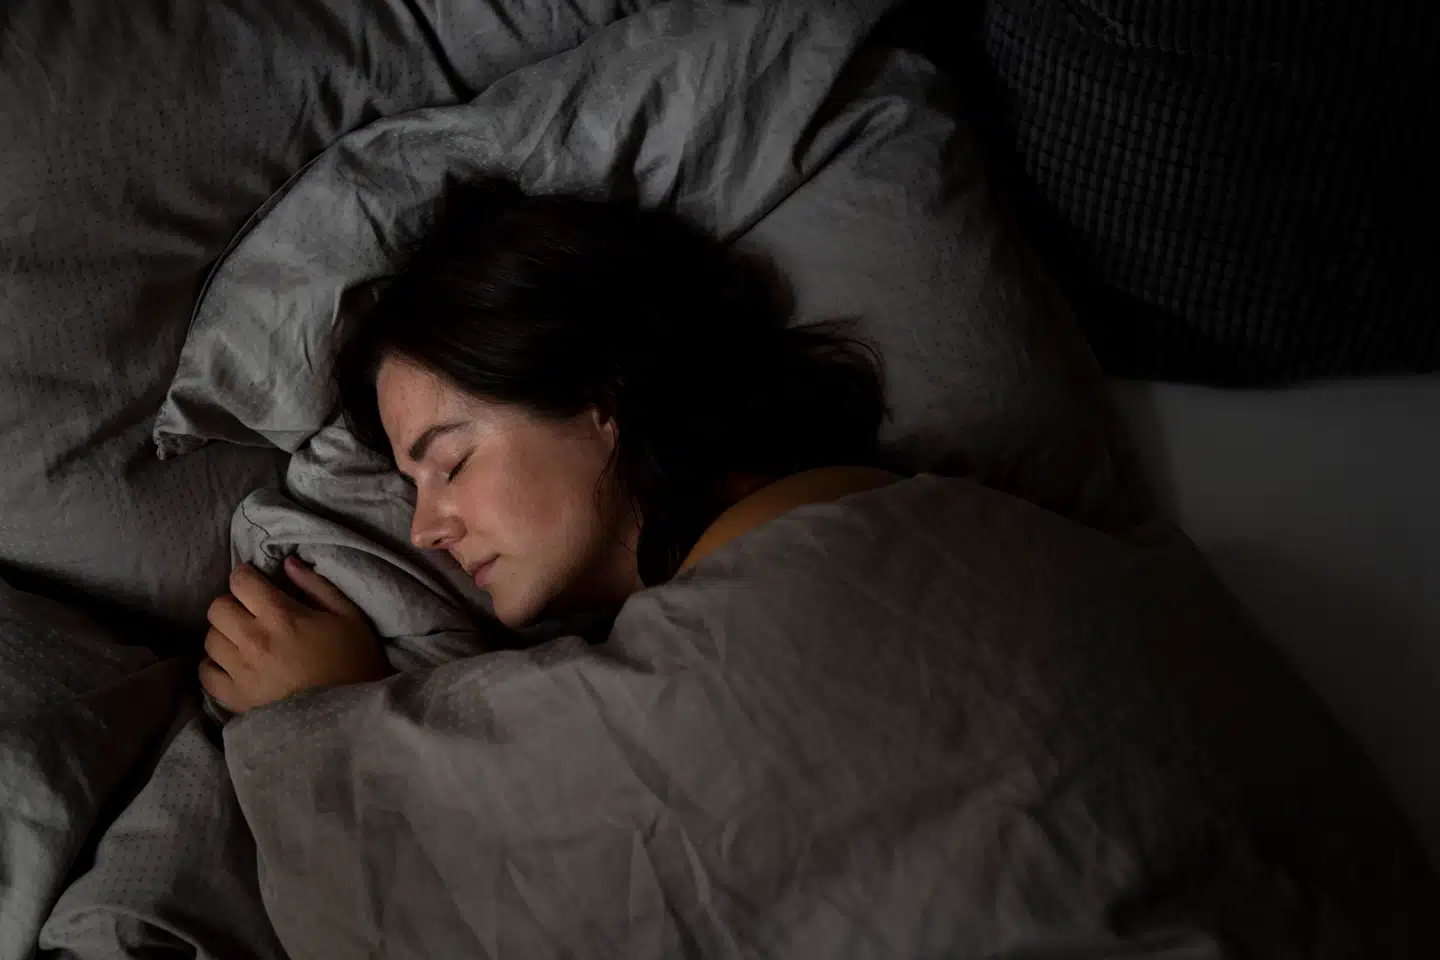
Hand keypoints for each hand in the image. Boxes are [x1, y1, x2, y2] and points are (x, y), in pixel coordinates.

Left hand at [200, 557, 389, 713]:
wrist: (351, 717)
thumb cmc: (355, 663)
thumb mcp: (349, 617)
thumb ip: (317, 585)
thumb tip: (287, 563)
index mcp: (281, 616)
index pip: (240, 582)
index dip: (247, 577)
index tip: (256, 583)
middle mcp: (253, 640)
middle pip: (217, 608)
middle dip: (233, 604)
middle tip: (251, 613)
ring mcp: (240, 671)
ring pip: (210, 639)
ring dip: (225, 635)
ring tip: (245, 642)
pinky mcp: (235, 698)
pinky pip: (206, 673)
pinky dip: (215, 666)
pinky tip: (234, 665)